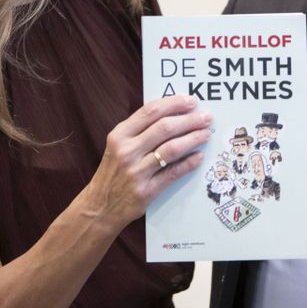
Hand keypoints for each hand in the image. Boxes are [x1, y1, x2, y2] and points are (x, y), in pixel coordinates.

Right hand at [84, 95, 209, 226]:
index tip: (191, 101)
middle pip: (165, 128)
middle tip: (206, 117)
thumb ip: (139, 130)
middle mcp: (127, 151)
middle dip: (189, 120)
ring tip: (206, 134)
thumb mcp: (117, 145)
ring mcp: (136, 171)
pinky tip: (199, 156)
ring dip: (193, 139)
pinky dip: (189, 163)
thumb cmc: (113, 172)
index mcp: (120, 135)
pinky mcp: (146, 190)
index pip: (150, 111)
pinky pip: (173, 173)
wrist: (100, 206)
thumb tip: (172, 113)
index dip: (174, 103)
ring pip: (171, 149)